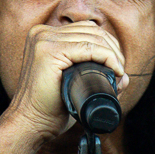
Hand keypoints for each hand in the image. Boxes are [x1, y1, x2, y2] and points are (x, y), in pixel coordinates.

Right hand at [0, 23, 129, 140]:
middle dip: (113, 48)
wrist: (29, 123)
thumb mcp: (73, 87)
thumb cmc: (49, 109)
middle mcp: (42, 33)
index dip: (107, 45)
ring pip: (92, 37)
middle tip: (120, 71)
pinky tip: (114, 69)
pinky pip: (88, 48)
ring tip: (118, 72)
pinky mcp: (49, 51)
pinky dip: (106, 57)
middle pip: (91, 30)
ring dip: (112, 53)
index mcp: (45, 36)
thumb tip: (125, 77)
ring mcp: (44, 40)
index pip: (85, 30)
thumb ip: (95, 78)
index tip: (117, 66)